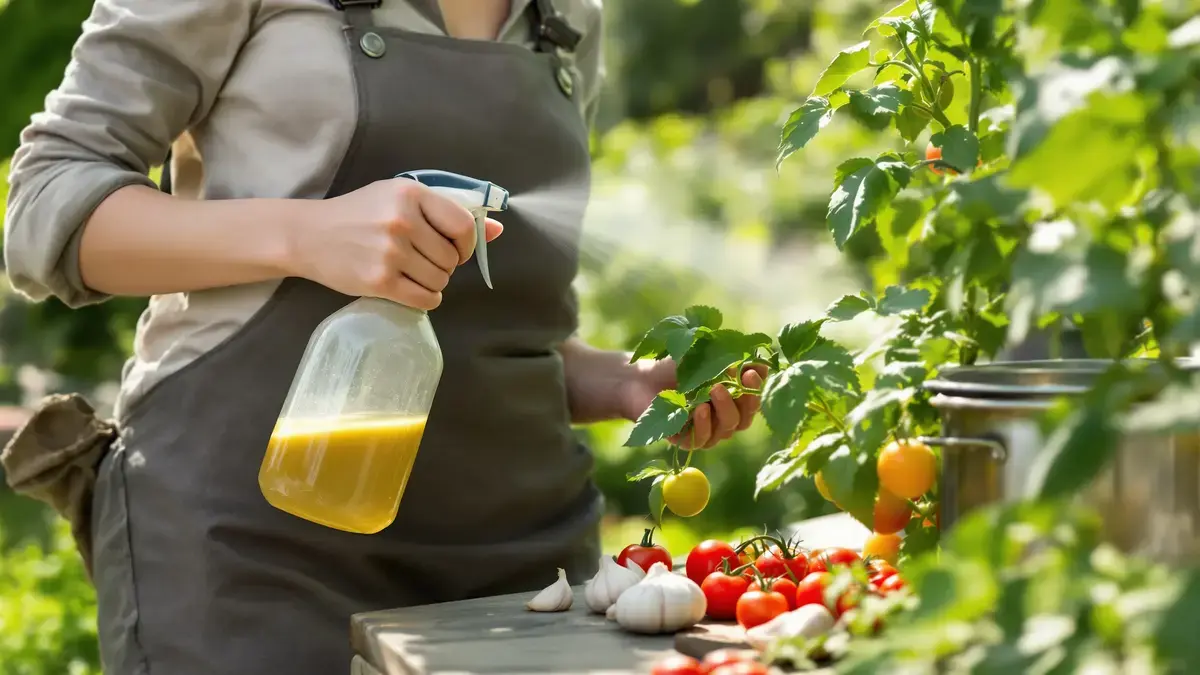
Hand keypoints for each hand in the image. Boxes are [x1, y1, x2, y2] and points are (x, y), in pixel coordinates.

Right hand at [289, 178, 503, 309]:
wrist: (309, 235)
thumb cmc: (360, 214)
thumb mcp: (400, 199)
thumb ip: (448, 212)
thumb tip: (498, 230)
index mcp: (410, 193)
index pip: (463, 225)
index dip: (467, 243)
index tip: (455, 249)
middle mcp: (402, 220)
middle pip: (452, 258)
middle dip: (445, 265)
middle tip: (423, 260)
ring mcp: (390, 252)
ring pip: (440, 280)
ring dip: (434, 282)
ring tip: (412, 272)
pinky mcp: (379, 281)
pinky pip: (425, 299)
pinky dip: (426, 299)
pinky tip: (410, 289)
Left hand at [619, 360, 766, 449]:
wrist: (639, 378)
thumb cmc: (674, 367)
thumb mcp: (705, 358)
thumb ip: (732, 360)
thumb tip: (762, 361)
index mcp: (730, 401)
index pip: (752, 401)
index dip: (756, 389)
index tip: (753, 372)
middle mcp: (721, 419)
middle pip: (744, 419)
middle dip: (747, 400)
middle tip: (742, 379)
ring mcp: (704, 431)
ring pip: (727, 429)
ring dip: (725, 409)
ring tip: (715, 389)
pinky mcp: (685, 441)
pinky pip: (702, 439)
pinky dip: (704, 424)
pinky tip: (700, 409)